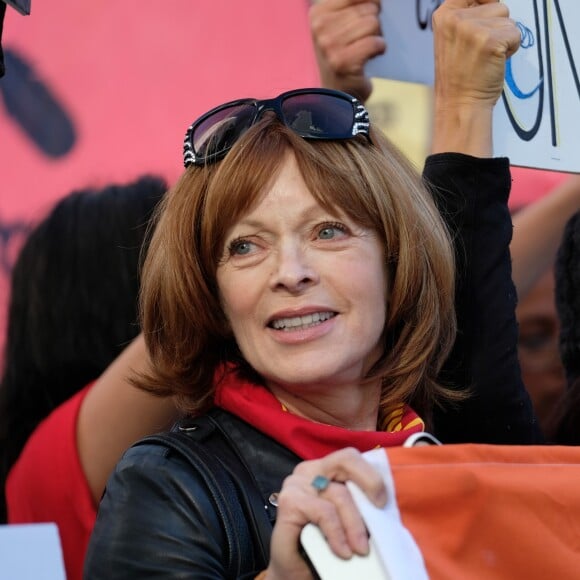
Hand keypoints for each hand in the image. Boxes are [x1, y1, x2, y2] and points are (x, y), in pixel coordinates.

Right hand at [265, 447, 386, 579]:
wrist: (296, 570)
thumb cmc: (323, 543)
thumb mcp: (347, 518)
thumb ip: (360, 505)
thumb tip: (386, 506)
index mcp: (326, 470)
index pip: (352, 458)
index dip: (372, 474)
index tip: (384, 501)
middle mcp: (310, 470)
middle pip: (345, 460)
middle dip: (370, 481)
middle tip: (381, 507)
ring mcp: (297, 483)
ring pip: (339, 494)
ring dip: (355, 524)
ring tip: (361, 549)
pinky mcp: (290, 502)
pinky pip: (324, 513)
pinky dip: (337, 533)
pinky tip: (343, 551)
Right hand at [309, 0, 385, 101]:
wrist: (336, 95)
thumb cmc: (341, 59)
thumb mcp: (340, 26)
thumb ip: (355, 5)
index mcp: (317, 14)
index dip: (369, 3)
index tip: (366, 17)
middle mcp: (320, 27)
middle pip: (368, 8)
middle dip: (373, 24)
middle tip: (362, 41)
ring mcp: (329, 45)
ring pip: (373, 23)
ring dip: (376, 37)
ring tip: (365, 50)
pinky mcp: (343, 61)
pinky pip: (374, 42)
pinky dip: (378, 49)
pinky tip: (370, 57)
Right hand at [431, 0, 520, 155]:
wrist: (459, 105)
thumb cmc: (460, 76)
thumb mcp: (455, 37)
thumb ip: (469, 16)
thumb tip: (492, 2)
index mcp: (444, 14)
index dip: (486, 8)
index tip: (482, 32)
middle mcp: (456, 18)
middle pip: (497, 5)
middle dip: (496, 28)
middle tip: (479, 51)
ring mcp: (472, 28)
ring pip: (508, 19)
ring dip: (503, 38)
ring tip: (485, 58)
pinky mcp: (491, 40)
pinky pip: (516, 34)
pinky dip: (511, 49)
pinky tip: (494, 62)